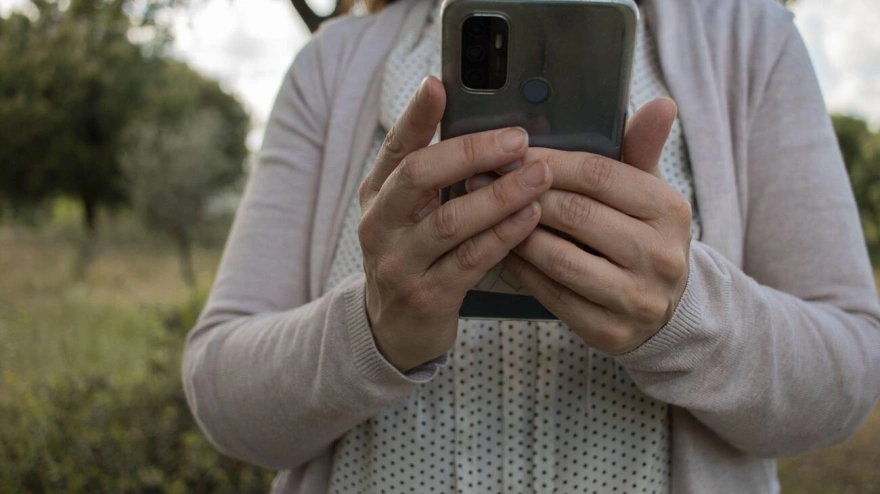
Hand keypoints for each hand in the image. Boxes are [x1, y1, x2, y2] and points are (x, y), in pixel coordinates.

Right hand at [358, 76, 552, 372]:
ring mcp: (399, 262)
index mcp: (377, 194)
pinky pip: (470, 260)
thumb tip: (485, 130)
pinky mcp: (426, 295)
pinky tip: (531, 217)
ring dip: (499, 195)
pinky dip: (504, 236)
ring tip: (538, 175)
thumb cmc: (414, 257)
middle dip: (471, 152)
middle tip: (517, 138)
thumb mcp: (409, 214)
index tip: (439, 84)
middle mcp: (380, 224)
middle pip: (419, 175)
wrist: (394, 329)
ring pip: (450, 220)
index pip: (396, 146)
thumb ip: (434, 177)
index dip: (417, 115)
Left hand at [498, 99, 691, 354]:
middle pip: (576, 214)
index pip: (600, 175)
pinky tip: (500, 250)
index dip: (549, 161)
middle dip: (523, 194)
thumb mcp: (648, 191)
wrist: (664, 308)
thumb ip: (641, 148)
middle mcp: (660, 256)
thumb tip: (659, 103)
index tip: (511, 153)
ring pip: (559, 258)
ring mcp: (636, 298)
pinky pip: (552, 295)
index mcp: (669, 210)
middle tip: (483, 180)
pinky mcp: (610, 331)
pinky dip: (522, 270)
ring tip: (485, 214)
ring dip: (515, 233)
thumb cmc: (641, 234)